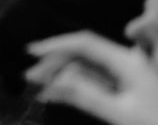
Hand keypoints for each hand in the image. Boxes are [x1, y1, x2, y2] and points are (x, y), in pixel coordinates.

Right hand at [27, 31, 157, 124]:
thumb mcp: (121, 113)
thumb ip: (87, 94)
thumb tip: (56, 80)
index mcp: (127, 61)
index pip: (84, 43)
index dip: (56, 44)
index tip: (32, 52)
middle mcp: (126, 62)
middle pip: (83, 55)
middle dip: (55, 64)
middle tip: (30, 77)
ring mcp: (127, 75)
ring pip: (86, 69)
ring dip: (62, 77)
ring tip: (40, 89)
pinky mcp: (127, 89)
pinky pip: (95, 81)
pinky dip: (74, 87)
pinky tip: (57, 94)